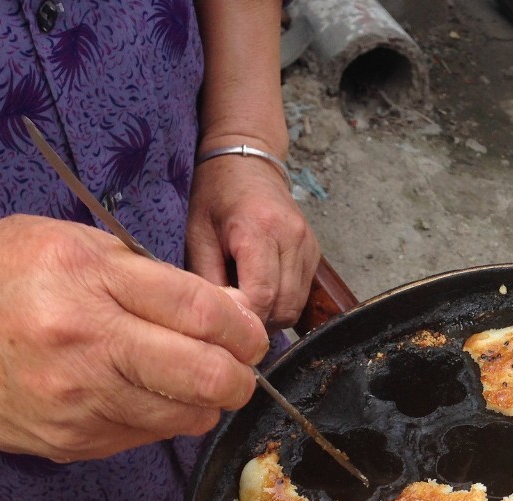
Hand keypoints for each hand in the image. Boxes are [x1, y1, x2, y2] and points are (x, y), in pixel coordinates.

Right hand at [0, 214, 268, 460]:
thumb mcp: (67, 243)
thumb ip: (146, 273)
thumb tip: (221, 309)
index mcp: (88, 281)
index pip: (203, 312)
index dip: (245, 326)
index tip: (251, 331)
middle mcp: (87, 345)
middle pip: (207, 375)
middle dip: (241, 374)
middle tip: (239, 365)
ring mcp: (79, 401)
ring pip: (185, 416)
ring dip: (205, 400)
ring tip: (190, 378)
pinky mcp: (72, 441)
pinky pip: (147, 436)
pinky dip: (161, 417)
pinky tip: (140, 392)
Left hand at [186, 148, 319, 328]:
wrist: (248, 162)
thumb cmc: (215, 194)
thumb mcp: (196, 234)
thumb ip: (207, 279)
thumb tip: (216, 321)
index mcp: (261, 229)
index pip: (262, 296)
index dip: (244, 320)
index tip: (222, 327)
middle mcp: (293, 238)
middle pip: (283, 307)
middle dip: (257, 322)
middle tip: (230, 320)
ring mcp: (309, 247)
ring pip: (295, 307)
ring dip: (270, 316)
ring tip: (244, 304)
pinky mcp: (315, 254)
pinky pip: (301, 295)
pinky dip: (281, 302)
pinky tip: (260, 291)